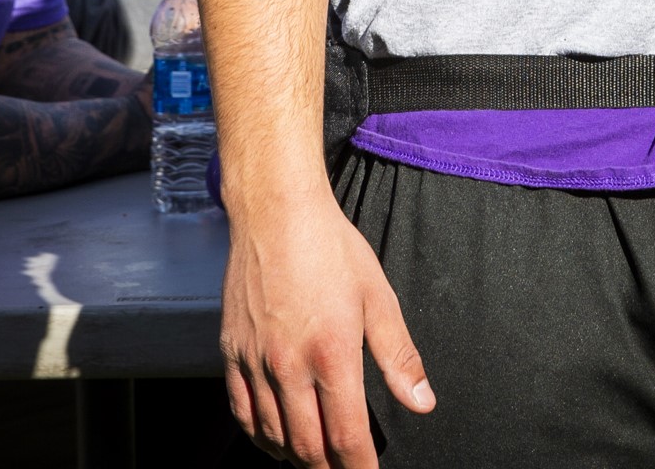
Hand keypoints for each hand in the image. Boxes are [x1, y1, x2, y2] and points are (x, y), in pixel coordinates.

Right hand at [222, 185, 430, 468]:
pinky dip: (260, 436)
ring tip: (316, 461)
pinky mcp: (232, 352)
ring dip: (296, 457)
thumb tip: (422, 402)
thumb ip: (399, 357)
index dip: (359, 468)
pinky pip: (241, 412)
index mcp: (332, 352)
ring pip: (272, 435)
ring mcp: (255, 360)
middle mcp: (289, 364)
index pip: (345, 437)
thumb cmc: (330, 247)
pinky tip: (275, 441)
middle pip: (307, 446)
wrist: (275, 211)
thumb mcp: (378, 297)